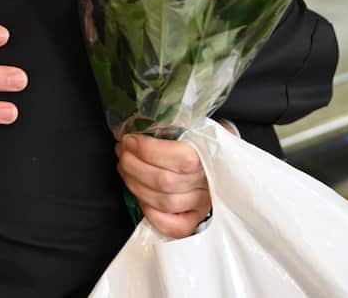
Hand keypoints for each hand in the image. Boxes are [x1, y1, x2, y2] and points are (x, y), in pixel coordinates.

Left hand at [115, 121, 237, 238]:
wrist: (225, 157)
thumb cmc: (204, 137)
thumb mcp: (196, 123)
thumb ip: (175, 122)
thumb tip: (143, 122)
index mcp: (212, 156)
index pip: (180, 159)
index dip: (148, 150)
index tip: (129, 139)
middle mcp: (209, 184)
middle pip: (165, 182)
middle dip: (134, 165)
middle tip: (122, 151)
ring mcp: (203, 204)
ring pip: (164, 202)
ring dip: (135, 184)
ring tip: (124, 167)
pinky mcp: (196, 219)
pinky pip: (173, 226)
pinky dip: (152, 214)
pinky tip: (141, 196)